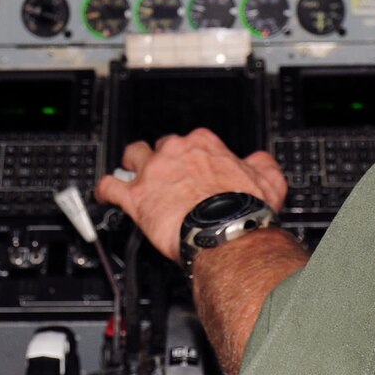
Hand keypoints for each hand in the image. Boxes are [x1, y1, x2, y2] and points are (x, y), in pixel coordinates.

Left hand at [94, 129, 287, 261]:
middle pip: (161, 146)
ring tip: (133, 177)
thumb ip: (261, 164)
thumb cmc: (245, 211)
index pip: (191, 141)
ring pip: (132, 156)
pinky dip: (105, 191)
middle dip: (162, 160)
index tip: (193, 169)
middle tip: (168, 178)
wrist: (227, 233)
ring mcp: (153, 172)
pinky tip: (107, 196)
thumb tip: (258, 160)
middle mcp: (176, 152)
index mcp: (204, 145)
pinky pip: (109, 186)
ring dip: (131, 165)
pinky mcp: (136, 196)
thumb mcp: (269, 181)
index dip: (191, 157)